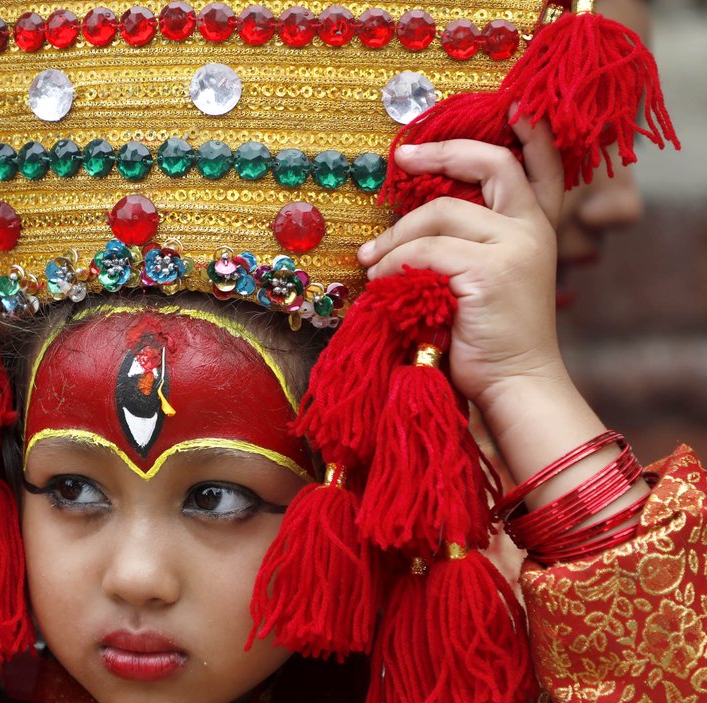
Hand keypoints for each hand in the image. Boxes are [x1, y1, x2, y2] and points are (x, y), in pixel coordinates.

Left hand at [357, 113, 565, 415]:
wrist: (513, 385)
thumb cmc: (487, 339)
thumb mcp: (485, 282)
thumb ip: (468, 247)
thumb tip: (411, 223)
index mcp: (535, 230)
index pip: (541, 168)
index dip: (532, 135)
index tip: (515, 109)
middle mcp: (532, 231)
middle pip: (491, 166)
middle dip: (443, 154)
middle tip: (401, 158)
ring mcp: (514, 249)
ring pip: (440, 216)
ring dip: (394, 237)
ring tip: (370, 261)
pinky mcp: (489, 272)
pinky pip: (424, 252)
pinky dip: (393, 265)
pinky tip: (380, 282)